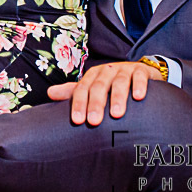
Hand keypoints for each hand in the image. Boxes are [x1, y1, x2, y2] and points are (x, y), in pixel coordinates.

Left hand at [46, 61, 162, 125]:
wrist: (139, 73)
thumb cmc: (111, 85)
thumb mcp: (92, 88)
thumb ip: (73, 92)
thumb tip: (49, 93)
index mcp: (92, 76)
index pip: (81, 89)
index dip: (78, 104)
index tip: (77, 121)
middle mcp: (107, 71)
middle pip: (99, 86)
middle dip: (95, 104)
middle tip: (94, 121)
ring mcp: (125, 70)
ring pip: (119, 82)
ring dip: (117, 97)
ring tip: (116, 114)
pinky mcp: (141, 70)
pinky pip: (139, 76)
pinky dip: (139, 85)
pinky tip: (138, 97)